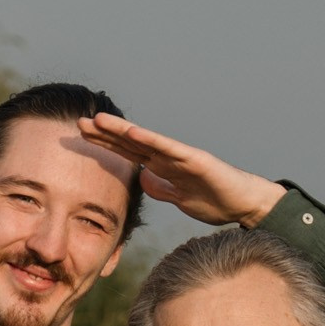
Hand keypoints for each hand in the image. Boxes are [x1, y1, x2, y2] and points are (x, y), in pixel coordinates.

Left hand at [76, 115, 283, 229]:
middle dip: (105, 134)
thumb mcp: (179, 198)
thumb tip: (142, 179)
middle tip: (79, 124)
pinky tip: (131, 133)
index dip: (105, 145)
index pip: (128, 153)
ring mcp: (181, 156)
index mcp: (163, 167)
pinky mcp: (196, 160)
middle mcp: (169, 157)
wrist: (245, 204)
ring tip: (98, 121)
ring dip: (121, 131)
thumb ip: (161, 187)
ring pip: (146, 141)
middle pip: (130, 144)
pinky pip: (169, 149)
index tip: (82, 137)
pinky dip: (150, 141)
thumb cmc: (216, 200)